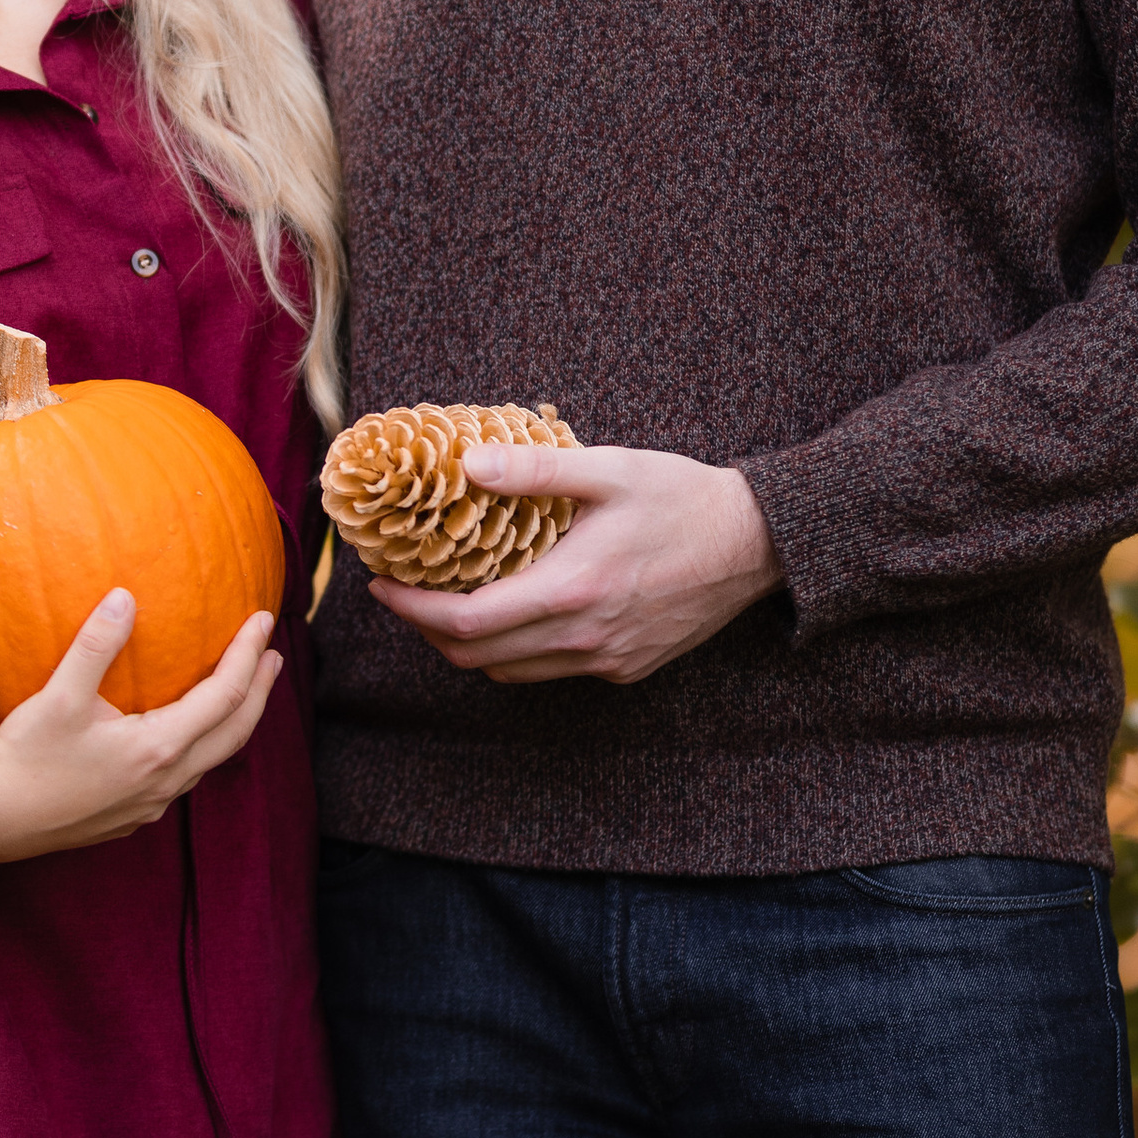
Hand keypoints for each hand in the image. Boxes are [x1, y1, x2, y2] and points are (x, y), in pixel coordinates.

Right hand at [0, 594, 281, 861]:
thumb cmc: (24, 759)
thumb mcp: (57, 697)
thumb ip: (95, 646)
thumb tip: (125, 597)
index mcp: (157, 749)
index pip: (224, 696)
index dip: (247, 655)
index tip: (261, 619)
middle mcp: (165, 780)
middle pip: (235, 732)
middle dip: (259, 691)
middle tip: (272, 654)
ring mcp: (151, 803)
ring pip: (213, 758)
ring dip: (235, 719)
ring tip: (243, 686)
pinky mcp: (134, 814)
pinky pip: (188, 774)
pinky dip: (206, 742)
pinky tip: (189, 727)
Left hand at [373, 443, 779, 685]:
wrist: (755, 545)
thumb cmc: (682, 499)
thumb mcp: (609, 470)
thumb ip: (534, 473)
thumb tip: (466, 465)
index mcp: (573, 590)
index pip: (466, 623)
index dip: (411, 611)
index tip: (382, 586)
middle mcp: (584, 637)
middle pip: (477, 659)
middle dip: (428, 631)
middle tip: (406, 592)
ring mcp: (605, 660)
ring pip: (510, 673)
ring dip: (469, 646)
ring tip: (451, 600)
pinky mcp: (624, 668)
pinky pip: (549, 672)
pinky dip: (515, 652)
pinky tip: (516, 611)